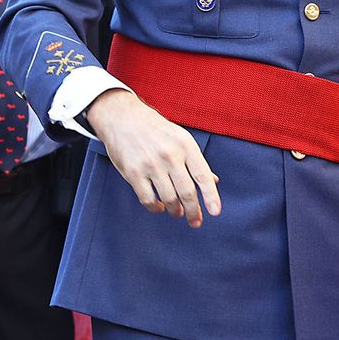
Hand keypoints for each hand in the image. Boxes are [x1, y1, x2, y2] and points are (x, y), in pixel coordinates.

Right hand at [86, 89, 220, 227]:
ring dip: (175, 211)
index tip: (215, 212)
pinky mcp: (133, 172)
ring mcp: (151, 164)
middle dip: (193, 211)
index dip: (211, 196)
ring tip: (177, 212)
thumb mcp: (180, 139)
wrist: (123, 118)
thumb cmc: (156, 131)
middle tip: (195, 221)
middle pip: (187, 192)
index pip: (202, 175)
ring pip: (169, 199)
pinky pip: (148, 199)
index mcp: (185, 145)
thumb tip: (213, 182)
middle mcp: (170, 154)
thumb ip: (195, 162)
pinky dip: (156, 208)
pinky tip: (159, 206)